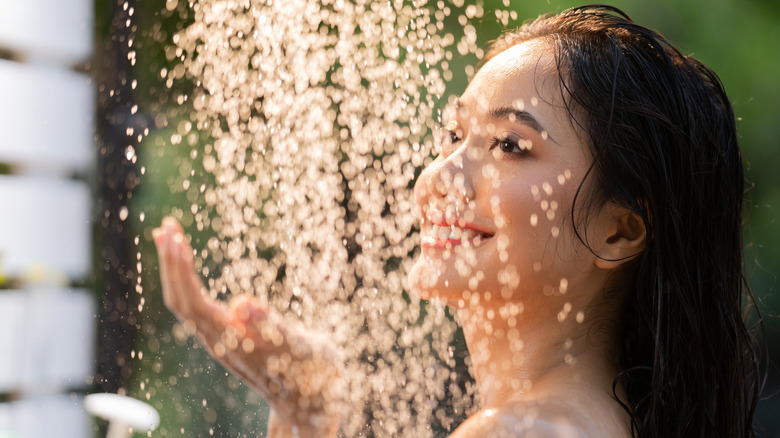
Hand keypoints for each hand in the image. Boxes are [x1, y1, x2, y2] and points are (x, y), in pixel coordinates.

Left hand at [153, 217, 340, 437]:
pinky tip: (184, 263)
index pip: (192, 303)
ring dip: (174, 268)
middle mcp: (219, 342)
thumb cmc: (312, 373)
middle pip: (180, 301)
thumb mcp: (303, 349)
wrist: (309, 402)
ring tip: (168, 235)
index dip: (180, 271)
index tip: (176, 238)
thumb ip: (274, 329)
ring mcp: (220, 339)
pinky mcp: (226, 335)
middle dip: (171, 263)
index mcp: (234, 342)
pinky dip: (186, 278)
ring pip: (184, 303)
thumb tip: (242, 304)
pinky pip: (195, 305)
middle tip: (167, 226)